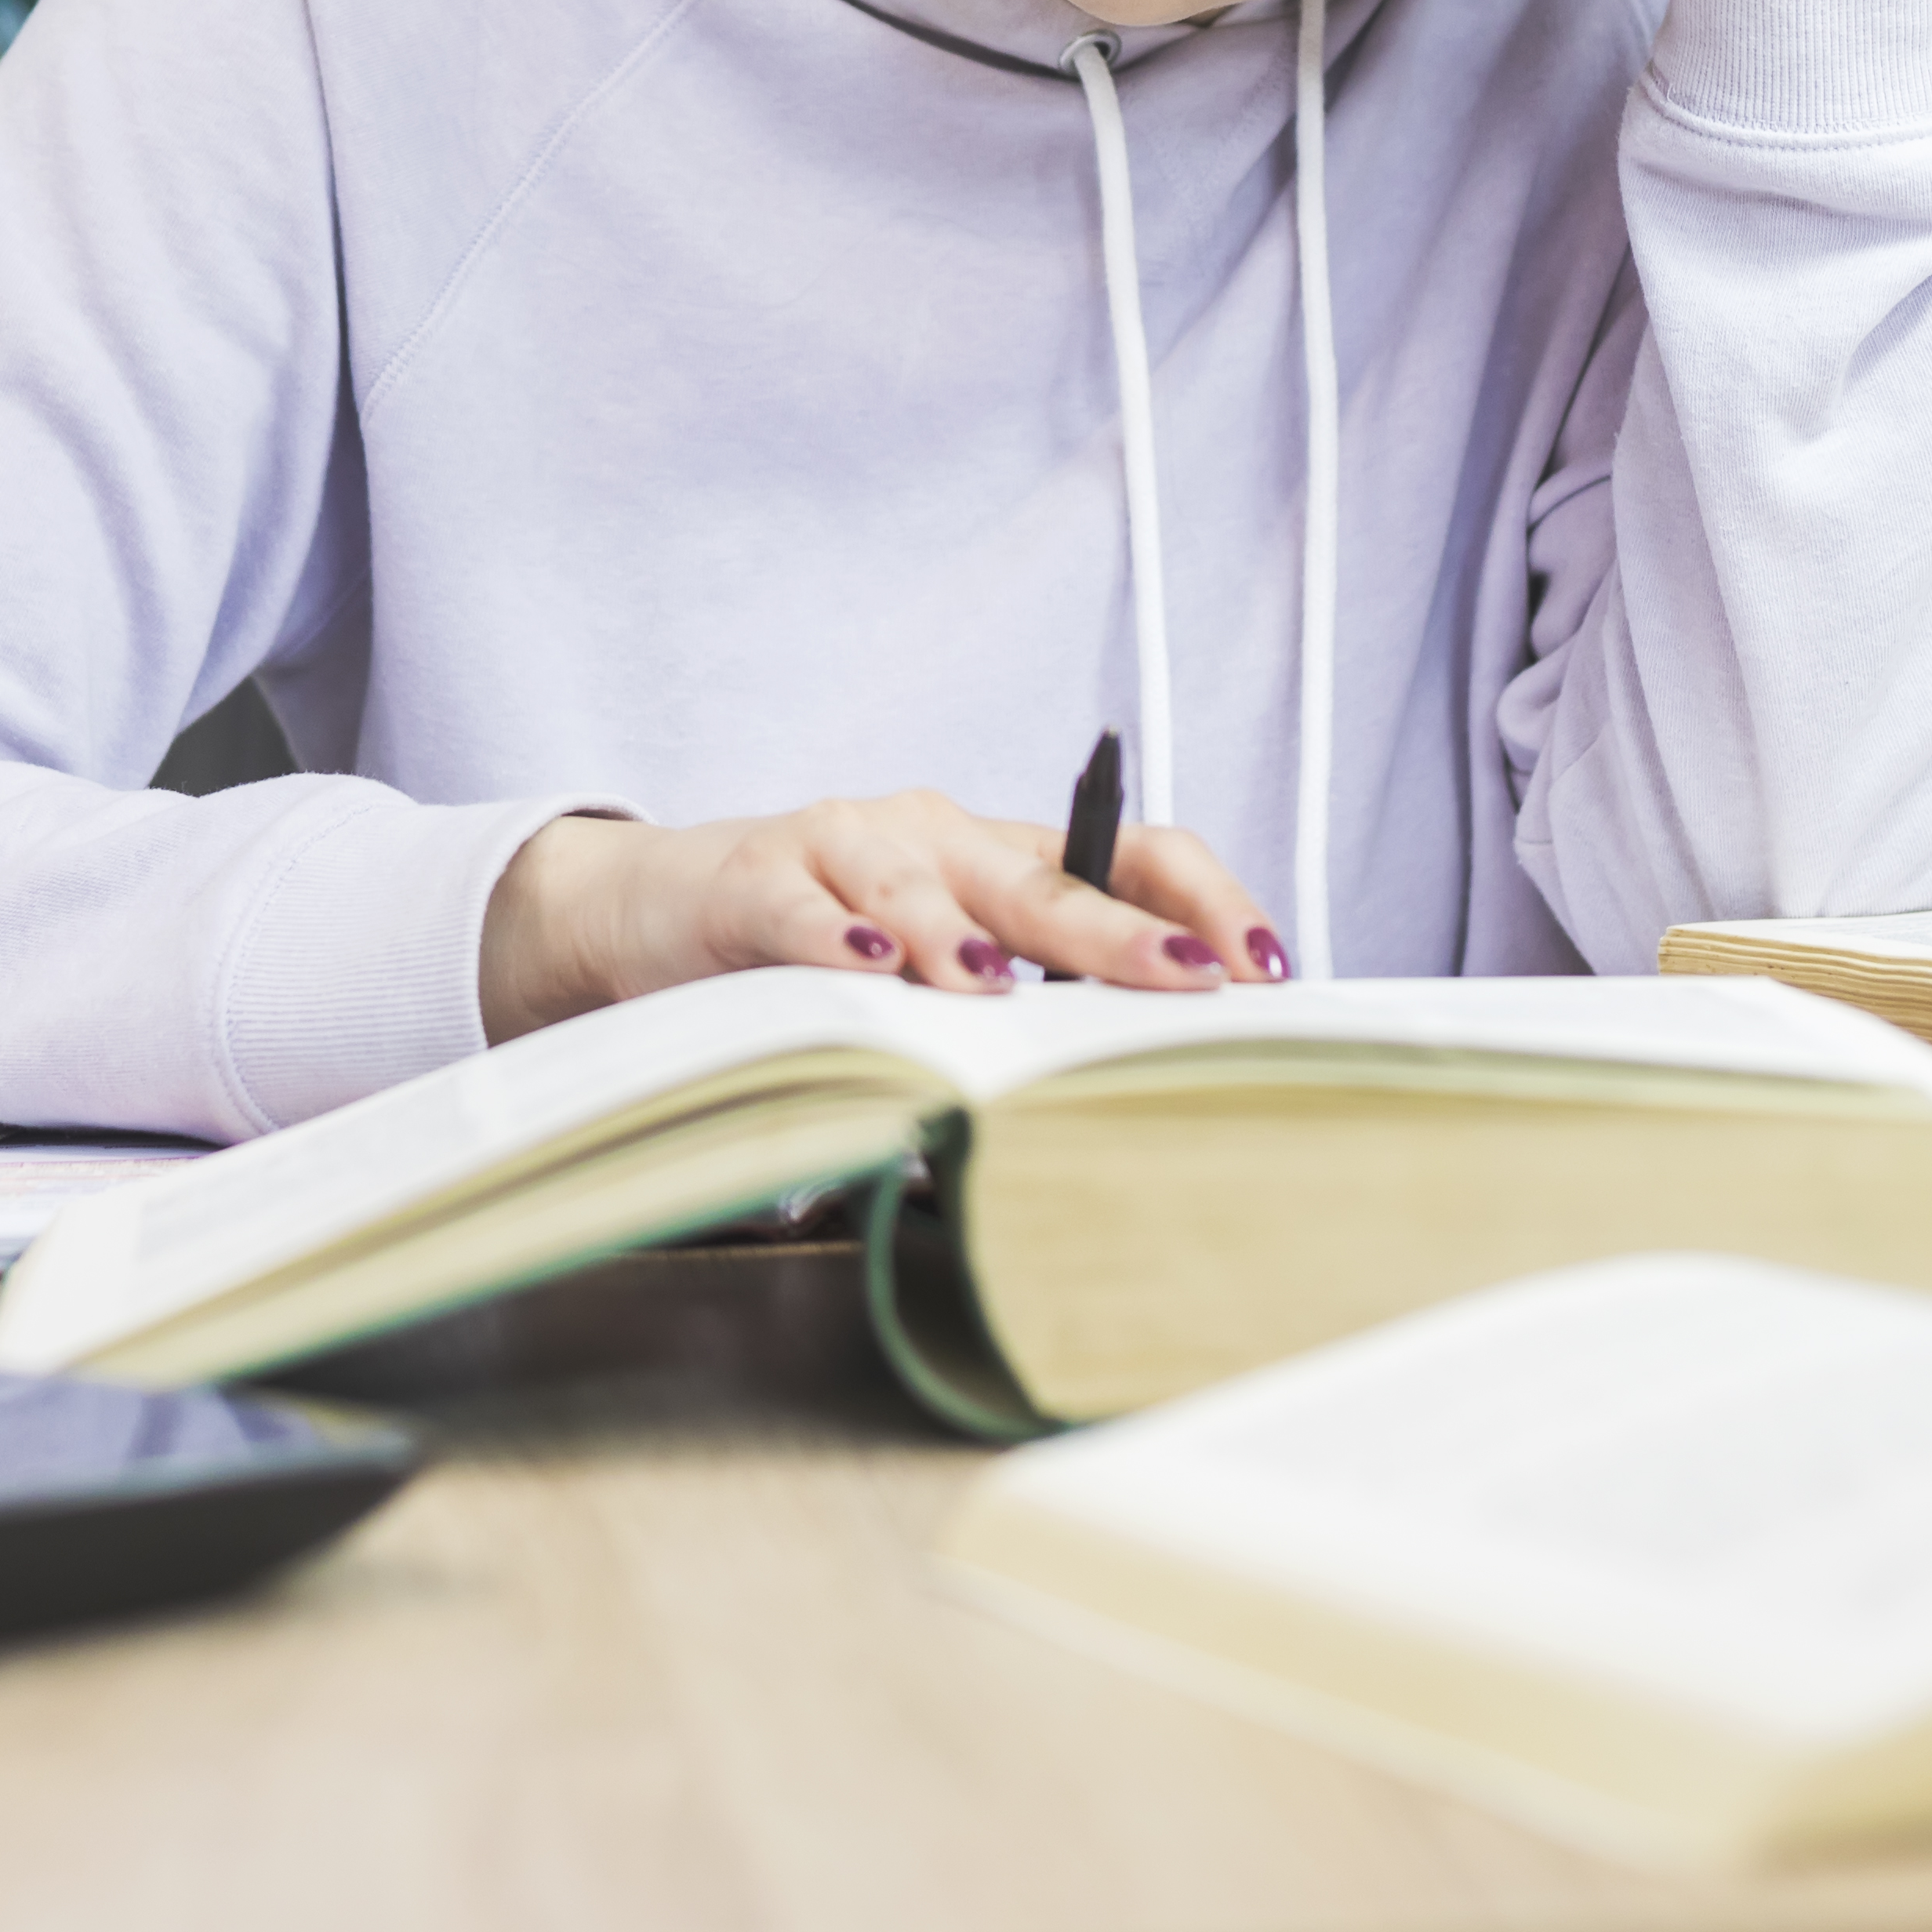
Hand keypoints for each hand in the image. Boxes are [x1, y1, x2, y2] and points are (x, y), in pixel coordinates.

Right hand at [476, 795, 1285, 1040]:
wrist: (665, 902)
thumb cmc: (827, 940)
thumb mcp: (938, 965)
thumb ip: (1023, 1009)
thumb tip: (1145, 1096)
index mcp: (1005, 856)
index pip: (1132, 853)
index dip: (1205, 900)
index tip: (1266, 967)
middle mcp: (940, 835)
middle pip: (1047, 880)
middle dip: (1120, 937)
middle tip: (1183, 979)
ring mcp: (849, 846)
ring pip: (922, 889)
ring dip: (965, 939)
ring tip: (999, 987)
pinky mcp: (758, 875)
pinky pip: (803, 909)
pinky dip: (834, 936)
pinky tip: (867, 966)